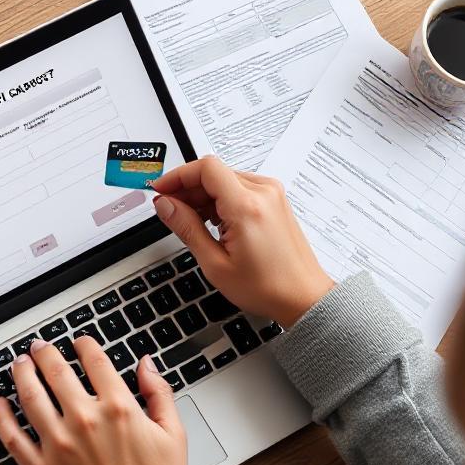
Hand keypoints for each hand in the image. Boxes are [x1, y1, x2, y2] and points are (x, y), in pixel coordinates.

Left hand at [0, 337, 185, 464]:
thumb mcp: (173, 435)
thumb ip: (160, 393)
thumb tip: (146, 364)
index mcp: (118, 408)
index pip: (94, 360)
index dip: (84, 344)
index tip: (79, 342)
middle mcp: (84, 420)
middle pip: (56, 371)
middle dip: (45, 352)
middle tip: (39, 346)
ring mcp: (58, 444)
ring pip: (30, 395)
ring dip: (21, 373)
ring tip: (19, 363)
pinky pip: (12, 436)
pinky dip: (1, 416)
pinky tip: (0, 403)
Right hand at [151, 156, 333, 326]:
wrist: (302, 296)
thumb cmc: (267, 287)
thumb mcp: (215, 263)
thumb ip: (187, 228)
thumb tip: (165, 206)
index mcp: (247, 207)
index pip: (206, 168)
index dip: (178, 176)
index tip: (161, 190)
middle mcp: (263, 193)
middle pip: (214, 172)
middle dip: (187, 188)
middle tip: (170, 210)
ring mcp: (272, 194)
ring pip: (225, 179)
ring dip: (203, 195)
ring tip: (192, 222)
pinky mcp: (274, 200)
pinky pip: (239, 188)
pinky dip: (220, 199)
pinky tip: (212, 222)